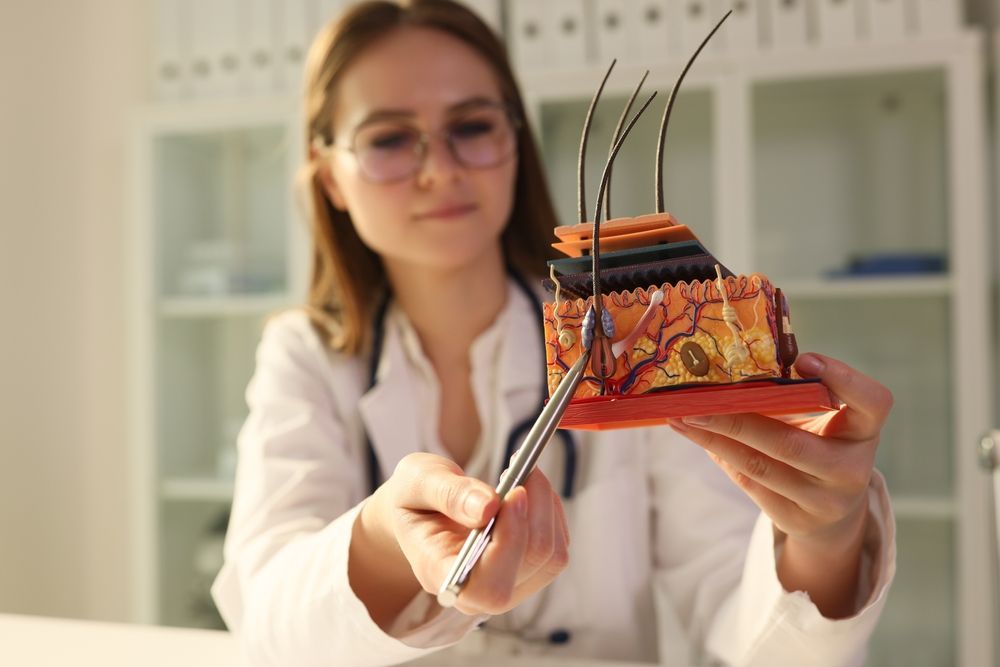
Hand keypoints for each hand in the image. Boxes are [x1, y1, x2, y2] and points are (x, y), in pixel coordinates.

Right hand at [355, 452, 569, 619]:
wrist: (421, 513)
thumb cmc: (414, 499)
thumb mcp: (416, 482)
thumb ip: (448, 493)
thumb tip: (489, 507)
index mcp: (440, 575)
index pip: (487, 584)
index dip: (510, 541)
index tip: (514, 491)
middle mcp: (476, 592)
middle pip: (528, 564)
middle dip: (535, 510)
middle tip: (522, 466)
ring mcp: (505, 586)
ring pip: (550, 556)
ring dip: (546, 507)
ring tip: (523, 473)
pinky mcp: (527, 573)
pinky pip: (557, 548)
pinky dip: (551, 511)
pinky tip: (529, 490)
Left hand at [667, 353, 891, 614]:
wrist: (833, 515)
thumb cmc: (821, 445)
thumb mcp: (823, 420)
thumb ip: (797, 394)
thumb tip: (732, 367)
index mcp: (864, 431)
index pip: (873, 402)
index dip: (843, 379)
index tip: (803, 359)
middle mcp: (851, 469)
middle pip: (790, 443)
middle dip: (736, 420)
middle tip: (695, 400)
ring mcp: (824, 500)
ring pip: (759, 467)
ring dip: (714, 438)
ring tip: (681, 416)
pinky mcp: (796, 518)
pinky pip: (749, 483)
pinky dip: (719, 454)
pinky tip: (694, 435)